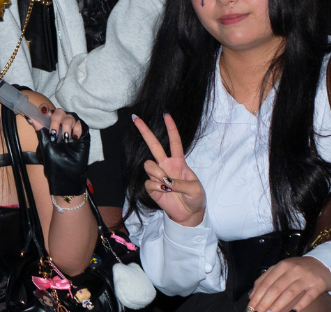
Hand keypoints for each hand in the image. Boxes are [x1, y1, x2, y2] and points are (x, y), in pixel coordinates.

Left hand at [33, 108, 88, 196]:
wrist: (66, 172)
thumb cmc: (54, 161)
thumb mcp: (45, 144)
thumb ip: (40, 130)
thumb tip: (30, 117)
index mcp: (51, 127)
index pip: (49, 112)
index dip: (45, 110)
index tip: (43, 112)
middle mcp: (62, 125)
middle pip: (60, 111)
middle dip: (56, 120)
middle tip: (55, 133)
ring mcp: (73, 128)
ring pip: (70, 116)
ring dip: (67, 126)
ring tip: (66, 139)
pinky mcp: (83, 133)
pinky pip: (81, 123)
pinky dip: (77, 129)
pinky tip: (74, 139)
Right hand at [132, 113, 205, 227]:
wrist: (189, 214)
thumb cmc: (195, 198)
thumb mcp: (195, 189)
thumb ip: (181, 183)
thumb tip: (166, 181)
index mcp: (179, 162)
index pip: (174, 142)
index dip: (171, 128)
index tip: (166, 115)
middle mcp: (166, 166)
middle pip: (153, 145)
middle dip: (145, 131)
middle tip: (135, 118)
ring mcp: (158, 176)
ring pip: (148, 164)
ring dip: (157, 173)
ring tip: (167, 184)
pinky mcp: (152, 188)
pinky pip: (149, 182)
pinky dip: (157, 187)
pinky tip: (165, 192)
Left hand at [247, 256, 330, 311]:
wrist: (324, 264)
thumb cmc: (299, 269)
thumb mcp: (282, 268)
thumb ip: (267, 278)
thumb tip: (252, 294)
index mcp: (282, 266)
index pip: (266, 282)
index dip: (257, 295)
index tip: (251, 306)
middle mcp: (293, 270)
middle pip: (276, 288)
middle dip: (265, 302)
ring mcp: (306, 277)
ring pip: (290, 292)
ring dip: (279, 305)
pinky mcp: (318, 284)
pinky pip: (308, 296)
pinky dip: (300, 304)